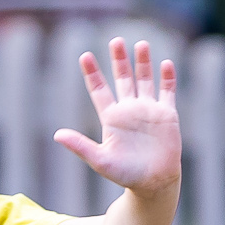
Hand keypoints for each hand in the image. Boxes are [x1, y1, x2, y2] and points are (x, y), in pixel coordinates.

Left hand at [53, 34, 179, 198]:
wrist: (153, 184)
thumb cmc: (124, 175)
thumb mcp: (100, 160)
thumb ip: (80, 146)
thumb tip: (56, 134)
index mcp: (111, 118)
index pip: (99, 90)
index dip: (92, 73)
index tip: (84, 55)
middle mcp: (129, 110)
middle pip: (123, 79)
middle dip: (119, 60)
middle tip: (115, 40)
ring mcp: (148, 111)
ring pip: (145, 80)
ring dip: (143, 63)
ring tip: (141, 44)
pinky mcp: (167, 115)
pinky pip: (167, 92)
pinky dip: (167, 78)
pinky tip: (165, 63)